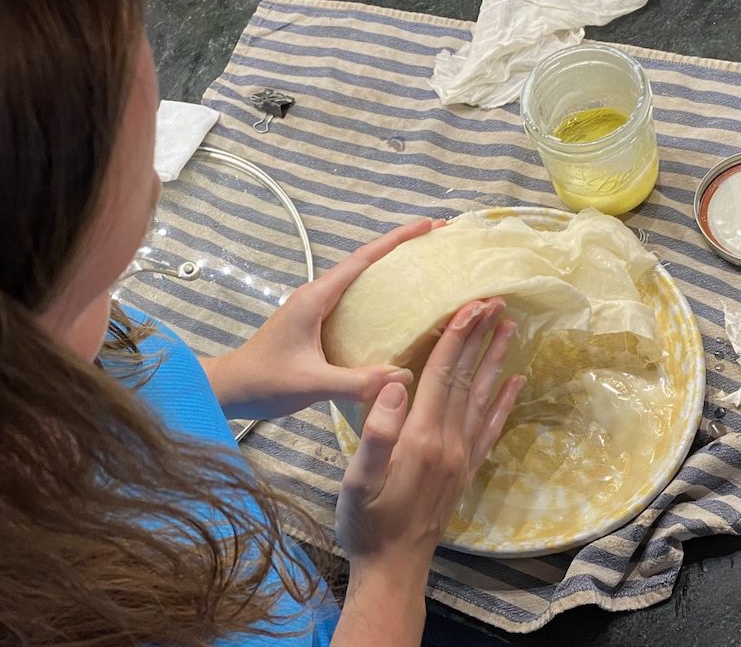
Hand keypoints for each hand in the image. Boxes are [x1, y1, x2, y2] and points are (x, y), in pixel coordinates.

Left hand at [200, 219, 442, 420]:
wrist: (230, 388)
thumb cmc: (264, 381)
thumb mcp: (312, 383)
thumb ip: (356, 381)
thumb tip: (404, 376)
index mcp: (315, 298)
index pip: (362, 260)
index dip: (396, 241)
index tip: (427, 225)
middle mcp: (316, 296)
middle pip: (365, 264)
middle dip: (400, 250)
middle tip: (436, 243)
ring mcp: (315, 309)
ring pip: (359, 283)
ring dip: (390, 273)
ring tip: (425, 271)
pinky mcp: (315, 324)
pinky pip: (353, 303)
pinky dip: (377, 299)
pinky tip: (397, 312)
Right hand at [332, 299, 523, 646]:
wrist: (392, 568)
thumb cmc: (366, 523)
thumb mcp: (357, 481)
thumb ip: (377, 433)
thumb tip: (394, 385)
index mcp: (421, 438)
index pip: (441, 376)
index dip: (456, 338)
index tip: (470, 305)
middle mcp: (449, 443)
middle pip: (467, 379)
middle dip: (479, 338)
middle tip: (496, 302)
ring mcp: (461, 457)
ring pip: (483, 398)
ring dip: (496, 361)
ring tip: (510, 330)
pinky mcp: (464, 470)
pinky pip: (490, 428)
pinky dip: (503, 402)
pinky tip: (514, 383)